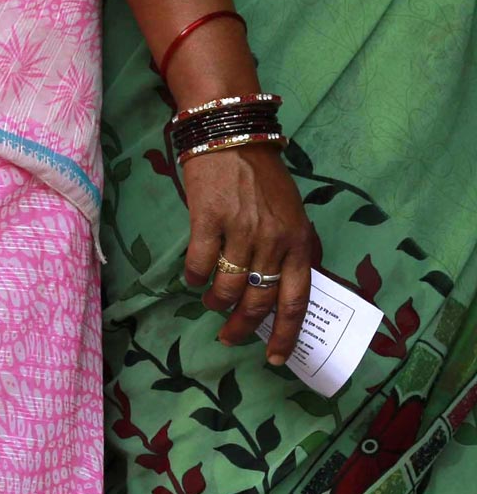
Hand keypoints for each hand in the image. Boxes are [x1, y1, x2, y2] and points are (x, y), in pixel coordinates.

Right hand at [180, 142, 316, 366]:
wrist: (231, 136)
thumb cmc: (261, 178)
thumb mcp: (291, 214)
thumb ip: (290, 250)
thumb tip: (279, 293)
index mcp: (299, 239)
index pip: (296, 298)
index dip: (284, 333)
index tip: (274, 357)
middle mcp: (274, 239)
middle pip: (258, 300)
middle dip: (242, 327)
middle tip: (229, 337)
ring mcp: (242, 230)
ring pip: (228, 288)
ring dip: (217, 301)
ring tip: (211, 300)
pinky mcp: (209, 221)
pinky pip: (198, 266)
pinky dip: (194, 278)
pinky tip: (194, 277)